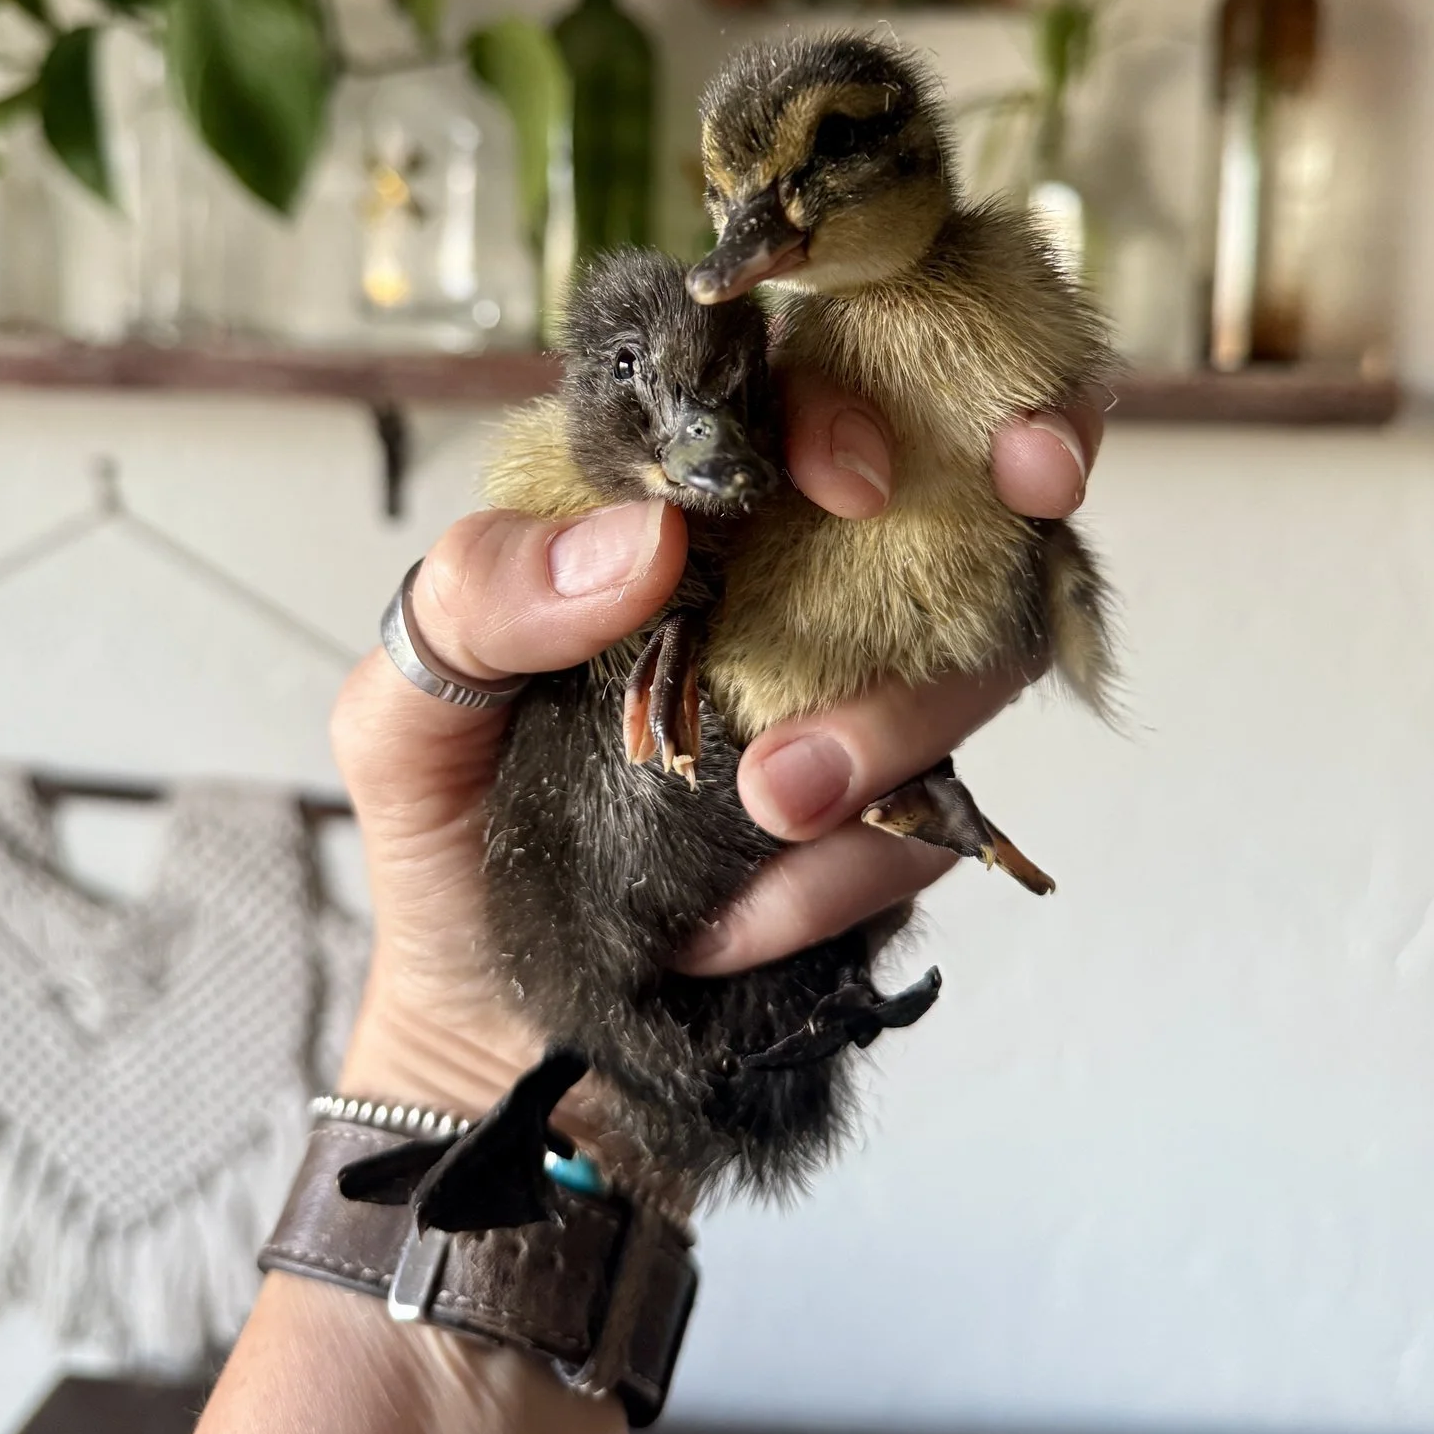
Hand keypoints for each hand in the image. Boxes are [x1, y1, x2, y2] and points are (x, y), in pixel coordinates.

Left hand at [332, 384, 1101, 1133]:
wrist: (497, 1036)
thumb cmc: (450, 837)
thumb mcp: (404, 707)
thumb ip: (481, 600)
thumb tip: (654, 535)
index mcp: (670, 518)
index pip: (779, 397)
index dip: (852, 401)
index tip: (853, 477)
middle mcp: (782, 584)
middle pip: (941, 487)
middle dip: (1019, 465)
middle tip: (1029, 484)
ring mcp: (849, 698)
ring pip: (974, 652)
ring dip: (898, 721)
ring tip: (768, 804)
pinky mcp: (888, 821)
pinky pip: (929, 821)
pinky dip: (840, 873)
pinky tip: (728, 923)